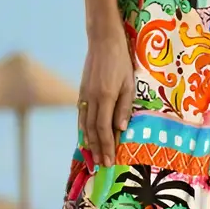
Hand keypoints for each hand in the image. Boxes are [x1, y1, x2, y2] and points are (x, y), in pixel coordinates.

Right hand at [78, 21, 133, 168]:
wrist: (103, 41)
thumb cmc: (121, 61)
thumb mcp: (129, 83)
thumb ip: (124, 107)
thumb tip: (120, 129)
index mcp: (105, 97)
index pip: (103, 129)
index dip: (106, 146)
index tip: (109, 161)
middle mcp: (92, 99)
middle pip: (92, 131)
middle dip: (97, 150)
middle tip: (101, 167)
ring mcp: (84, 95)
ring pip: (84, 125)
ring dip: (88, 143)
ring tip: (92, 158)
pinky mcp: (82, 92)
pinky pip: (81, 116)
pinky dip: (82, 130)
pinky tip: (85, 138)